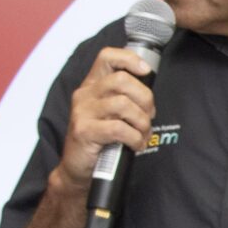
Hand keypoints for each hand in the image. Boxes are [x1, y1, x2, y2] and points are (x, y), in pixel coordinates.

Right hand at [57, 46, 157, 186]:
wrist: (77, 169)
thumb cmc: (100, 141)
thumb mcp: (110, 114)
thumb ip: (124, 98)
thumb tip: (150, 95)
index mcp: (92, 86)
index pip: (107, 57)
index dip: (129, 59)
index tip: (145, 71)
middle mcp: (85, 95)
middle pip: (122, 80)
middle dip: (145, 98)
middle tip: (149, 116)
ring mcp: (82, 112)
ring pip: (123, 104)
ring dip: (141, 122)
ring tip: (142, 134)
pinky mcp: (84, 131)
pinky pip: (119, 128)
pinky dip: (134, 138)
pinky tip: (136, 145)